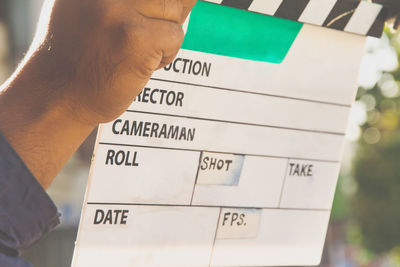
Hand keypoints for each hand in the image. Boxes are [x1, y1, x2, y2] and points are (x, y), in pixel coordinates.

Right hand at [0, 0, 196, 187]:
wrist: (56, 97)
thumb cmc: (76, 59)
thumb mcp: (87, 10)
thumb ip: (122, 1)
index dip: (158, 4)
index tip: (154, 19)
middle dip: (165, 17)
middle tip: (147, 40)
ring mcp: (120, 11)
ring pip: (174, 10)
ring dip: (165, 36)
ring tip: (139, 54)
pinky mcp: (137, 38)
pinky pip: (175, 35)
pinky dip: (167, 54)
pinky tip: (143, 66)